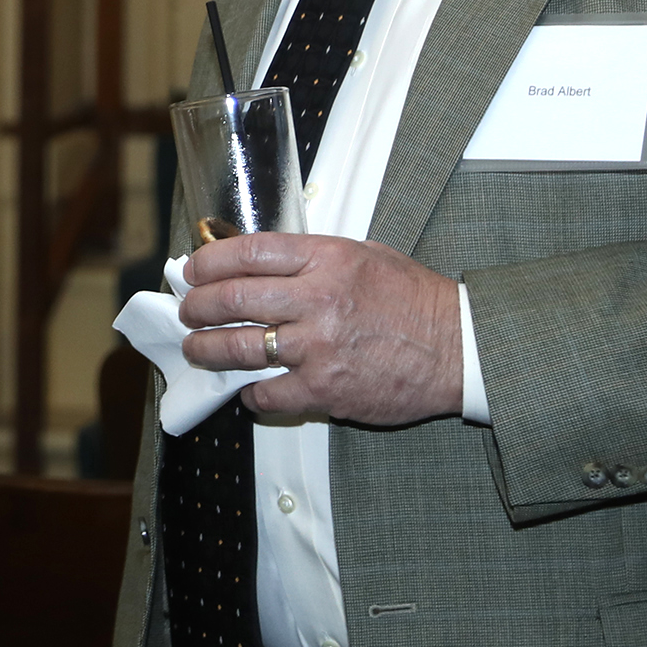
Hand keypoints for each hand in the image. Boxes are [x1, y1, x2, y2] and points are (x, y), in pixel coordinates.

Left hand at [177, 233, 462, 425]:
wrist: (459, 347)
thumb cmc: (414, 300)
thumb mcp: (364, 255)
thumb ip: (312, 258)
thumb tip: (256, 262)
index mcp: (327, 258)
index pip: (248, 252)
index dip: (210, 261)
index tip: (193, 270)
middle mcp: (319, 298)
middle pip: (233, 298)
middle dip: (197, 307)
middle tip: (187, 312)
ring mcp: (320, 346)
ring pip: (239, 347)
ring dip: (207, 350)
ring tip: (196, 349)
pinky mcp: (327, 388)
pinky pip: (269, 393)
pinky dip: (251, 395)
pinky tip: (249, 391)